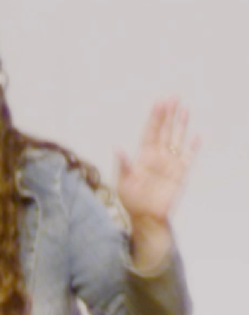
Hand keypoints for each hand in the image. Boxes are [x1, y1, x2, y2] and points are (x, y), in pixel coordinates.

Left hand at [116, 98, 197, 231]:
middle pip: (165, 131)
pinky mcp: (180, 174)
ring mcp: (170, 163)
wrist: (146, 217)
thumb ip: (124, 165)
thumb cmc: (131, 199)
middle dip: (169, 114)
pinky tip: (197, 136)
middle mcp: (158, 156)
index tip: (159, 102)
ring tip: (185, 109)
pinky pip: (188, 158)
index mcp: (143, 155)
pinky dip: (193, 147)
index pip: (151, 131)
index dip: (155, 117)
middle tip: (174, 97)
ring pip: (177, 140)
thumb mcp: (123, 182)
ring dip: (181, 125)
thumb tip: (117, 147)